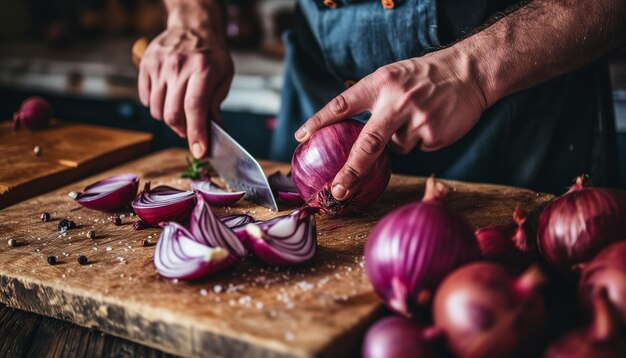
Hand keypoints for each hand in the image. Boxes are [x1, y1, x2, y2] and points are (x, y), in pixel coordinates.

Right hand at [138, 26, 232, 157]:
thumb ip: (216, 103)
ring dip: (168, 120)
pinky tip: (167, 98)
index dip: (197, 134)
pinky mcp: (145, 65)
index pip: (195, 109)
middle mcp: (178, 67)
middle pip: (173, 114)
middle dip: (182, 131)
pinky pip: (145, 99)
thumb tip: (214, 131)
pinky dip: (155, 106)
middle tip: (190, 131)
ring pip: (156, 110)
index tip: (199, 152)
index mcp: (202, 69)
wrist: (193, 26)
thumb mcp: (224, 76)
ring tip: (180, 111)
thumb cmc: (211, 54)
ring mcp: (159, 65)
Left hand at [295, 49, 487, 200]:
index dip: (319, 122)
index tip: (300, 137)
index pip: (342, 106)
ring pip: (395, 147)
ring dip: (400, 139)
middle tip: (337, 191)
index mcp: (379, 84)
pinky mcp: (434, 134)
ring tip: (417, 115)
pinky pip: (417, 148)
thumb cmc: (423, 76)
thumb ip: (371, 100)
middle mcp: (396, 101)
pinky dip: (420, 140)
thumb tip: (348, 132)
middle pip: (367, 144)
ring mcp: (416, 119)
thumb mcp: (392, 76)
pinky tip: (432, 121)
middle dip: (350, 171)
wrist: (469, 72)